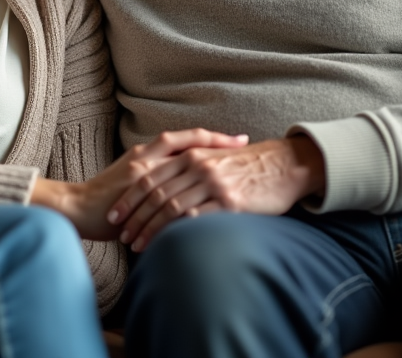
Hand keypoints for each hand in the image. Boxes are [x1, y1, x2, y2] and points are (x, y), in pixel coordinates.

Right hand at [31, 129, 248, 240]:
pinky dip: (191, 189)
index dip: (212, 137)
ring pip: (181, 160)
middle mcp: (145, 157)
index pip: (185, 139)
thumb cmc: (106, 199)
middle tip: (244, 144)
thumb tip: (184, 181)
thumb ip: (156, 176)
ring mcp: (141, 172)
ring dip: (210, 163)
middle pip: (188, 144)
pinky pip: (169, 186)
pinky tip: (211, 195)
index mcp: (146, 153)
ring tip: (235, 169)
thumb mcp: (131, 179)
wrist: (76, 208)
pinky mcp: (135, 189)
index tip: (238, 140)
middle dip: (218, 144)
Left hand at [109, 134, 325, 251]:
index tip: (115, 215)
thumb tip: (168, 184)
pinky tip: (166, 246)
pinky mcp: (229, 201)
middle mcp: (198, 166)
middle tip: (121, 235)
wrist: (285, 165)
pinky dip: (176, 233)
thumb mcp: (216, 157)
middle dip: (135, 217)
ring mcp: (213, 183)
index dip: (130, 198)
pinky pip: (195, 218)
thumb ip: (191, 166)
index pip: (150, 177)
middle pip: (155, 194)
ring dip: (150, 229)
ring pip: (170, 207)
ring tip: (137, 245)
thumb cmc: (250, 165)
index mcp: (191, 154)